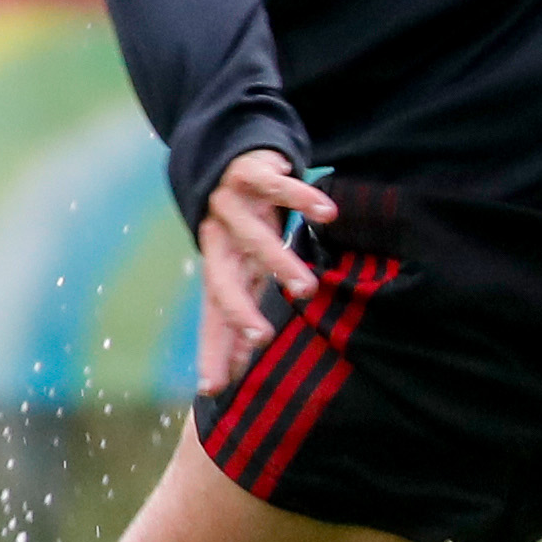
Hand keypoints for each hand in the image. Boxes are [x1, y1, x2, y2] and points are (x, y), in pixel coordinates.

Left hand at [193, 149, 336, 400]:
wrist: (229, 154)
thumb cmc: (242, 223)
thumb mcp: (241, 263)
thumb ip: (245, 304)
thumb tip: (247, 361)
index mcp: (218, 266)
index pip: (212, 315)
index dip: (214, 349)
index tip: (213, 388)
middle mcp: (218, 239)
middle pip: (222, 281)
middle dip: (239, 311)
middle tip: (260, 339)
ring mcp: (233, 205)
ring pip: (254, 237)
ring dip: (279, 263)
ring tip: (307, 288)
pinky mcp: (252, 172)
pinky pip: (278, 186)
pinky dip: (302, 199)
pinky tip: (328, 215)